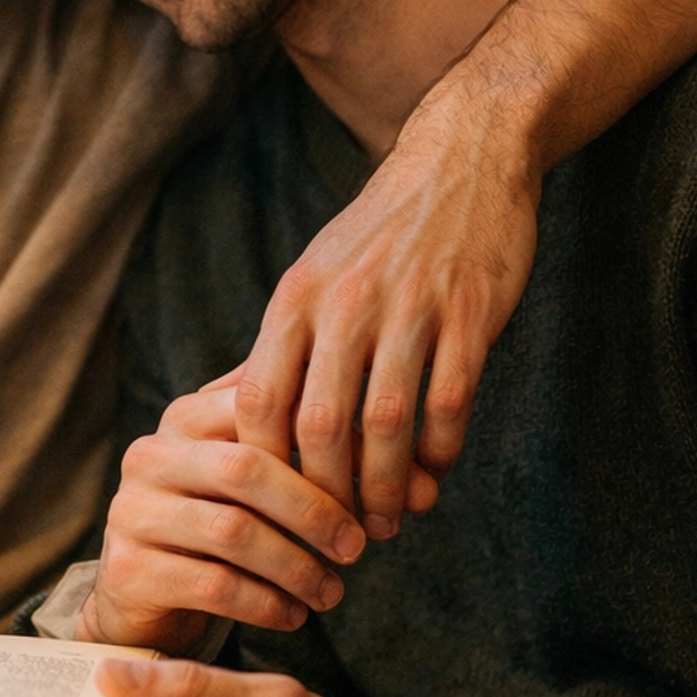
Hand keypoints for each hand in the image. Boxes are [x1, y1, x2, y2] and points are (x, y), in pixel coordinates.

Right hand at [77, 383, 367, 653]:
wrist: (145, 599)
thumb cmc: (224, 530)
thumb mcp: (269, 487)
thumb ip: (333, 467)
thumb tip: (429, 483)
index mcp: (186, 417)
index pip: (264, 411)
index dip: (328, 448)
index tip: (377, 488)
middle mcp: (150, 456)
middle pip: (245, 469)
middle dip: (315, 511)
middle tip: (358, 547)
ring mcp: (131, 512)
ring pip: (232, 532)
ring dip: (297, 567)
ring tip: (333, 593)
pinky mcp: (128, 569)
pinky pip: (213, 585)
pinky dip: (266, 604)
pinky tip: (294, 615)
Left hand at [228, 73, 541, 538]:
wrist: (464, 158)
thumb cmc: (380, 232)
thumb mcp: (314, 275)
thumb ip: (280, 346)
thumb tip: (227, 416)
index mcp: (296, 298)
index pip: (261, 405)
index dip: (267, 470)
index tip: (278, 509)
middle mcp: (344, 303)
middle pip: (320, 426)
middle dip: (327, 496)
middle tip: (337, 538)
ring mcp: (409, 307)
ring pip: (385, 424)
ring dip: (385, 487)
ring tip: (386, 521)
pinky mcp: (469, 311)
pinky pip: (449, 402)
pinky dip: (439, 452)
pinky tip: (434, 472)